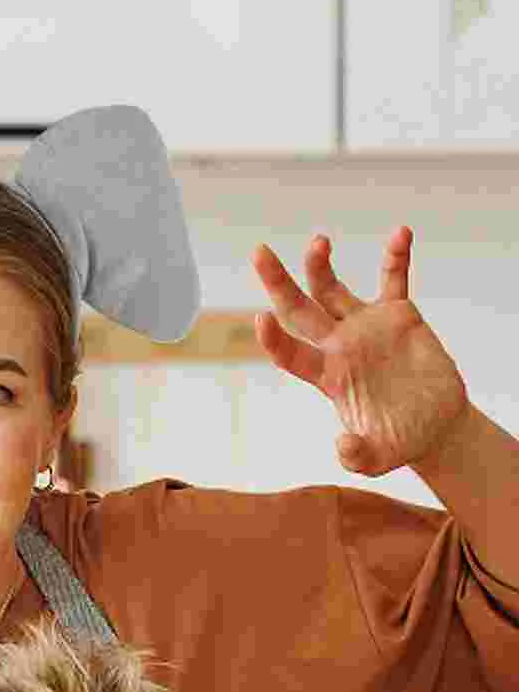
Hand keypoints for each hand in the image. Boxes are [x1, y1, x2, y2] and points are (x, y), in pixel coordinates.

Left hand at [253, 227, 471, 476]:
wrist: (433, 427)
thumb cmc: (398, 442)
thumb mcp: (375, 458)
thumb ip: (356, 456)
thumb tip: (341, 446)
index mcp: (327, 377)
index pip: (291, 354)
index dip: (274, 340)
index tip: (260, 319)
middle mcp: (338, 346)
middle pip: (298, 310)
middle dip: (277, 282)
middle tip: (259, 252)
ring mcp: (365, 327)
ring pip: (332, 289)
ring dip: (321, 264)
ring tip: (318, 241)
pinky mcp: (398, 316)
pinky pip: (394, 279)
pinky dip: (396, 256)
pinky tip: (400, 233)